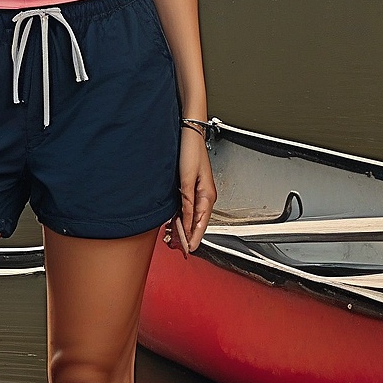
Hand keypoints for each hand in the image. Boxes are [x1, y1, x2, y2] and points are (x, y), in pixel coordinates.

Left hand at [164, 126, 216, 251]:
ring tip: (174, 239)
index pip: (201, 223)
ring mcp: (199, 192)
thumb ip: (187, 202)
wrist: (188, 133)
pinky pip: (188, 208)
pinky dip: (181, 217)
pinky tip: (174, 222)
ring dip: (184, 227)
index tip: (188, 249)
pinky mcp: (191, 187)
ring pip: (192, 216)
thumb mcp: (186, 180)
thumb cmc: (190, 151)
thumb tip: (185, 221)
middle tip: (178, 247)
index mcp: (208, 195)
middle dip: (188, 235)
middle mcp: (206, 195)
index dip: (193, 238)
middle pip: (197, 222)